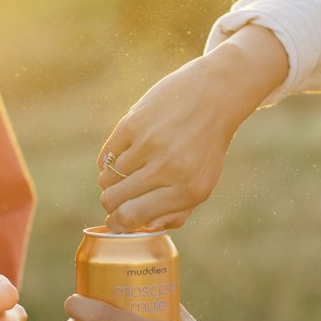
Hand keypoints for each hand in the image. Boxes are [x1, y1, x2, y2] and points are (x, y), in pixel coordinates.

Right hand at [97, 26, 289, 230]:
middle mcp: (168, 169)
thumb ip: (177, 210)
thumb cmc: (206, 144)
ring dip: (110, 181)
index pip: (134, 217)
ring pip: (107, 178)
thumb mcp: (204, 182)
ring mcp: (149, 145)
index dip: (117, 223)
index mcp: (189, 190)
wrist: (215, 94)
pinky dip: (108, 161)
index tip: (113, 222)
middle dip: (110, 203)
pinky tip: (121, 157)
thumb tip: (141, 226)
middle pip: (115, 200)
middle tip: (114, 199)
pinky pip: (106, 156)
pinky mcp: (134, 123)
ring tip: (123, 174)